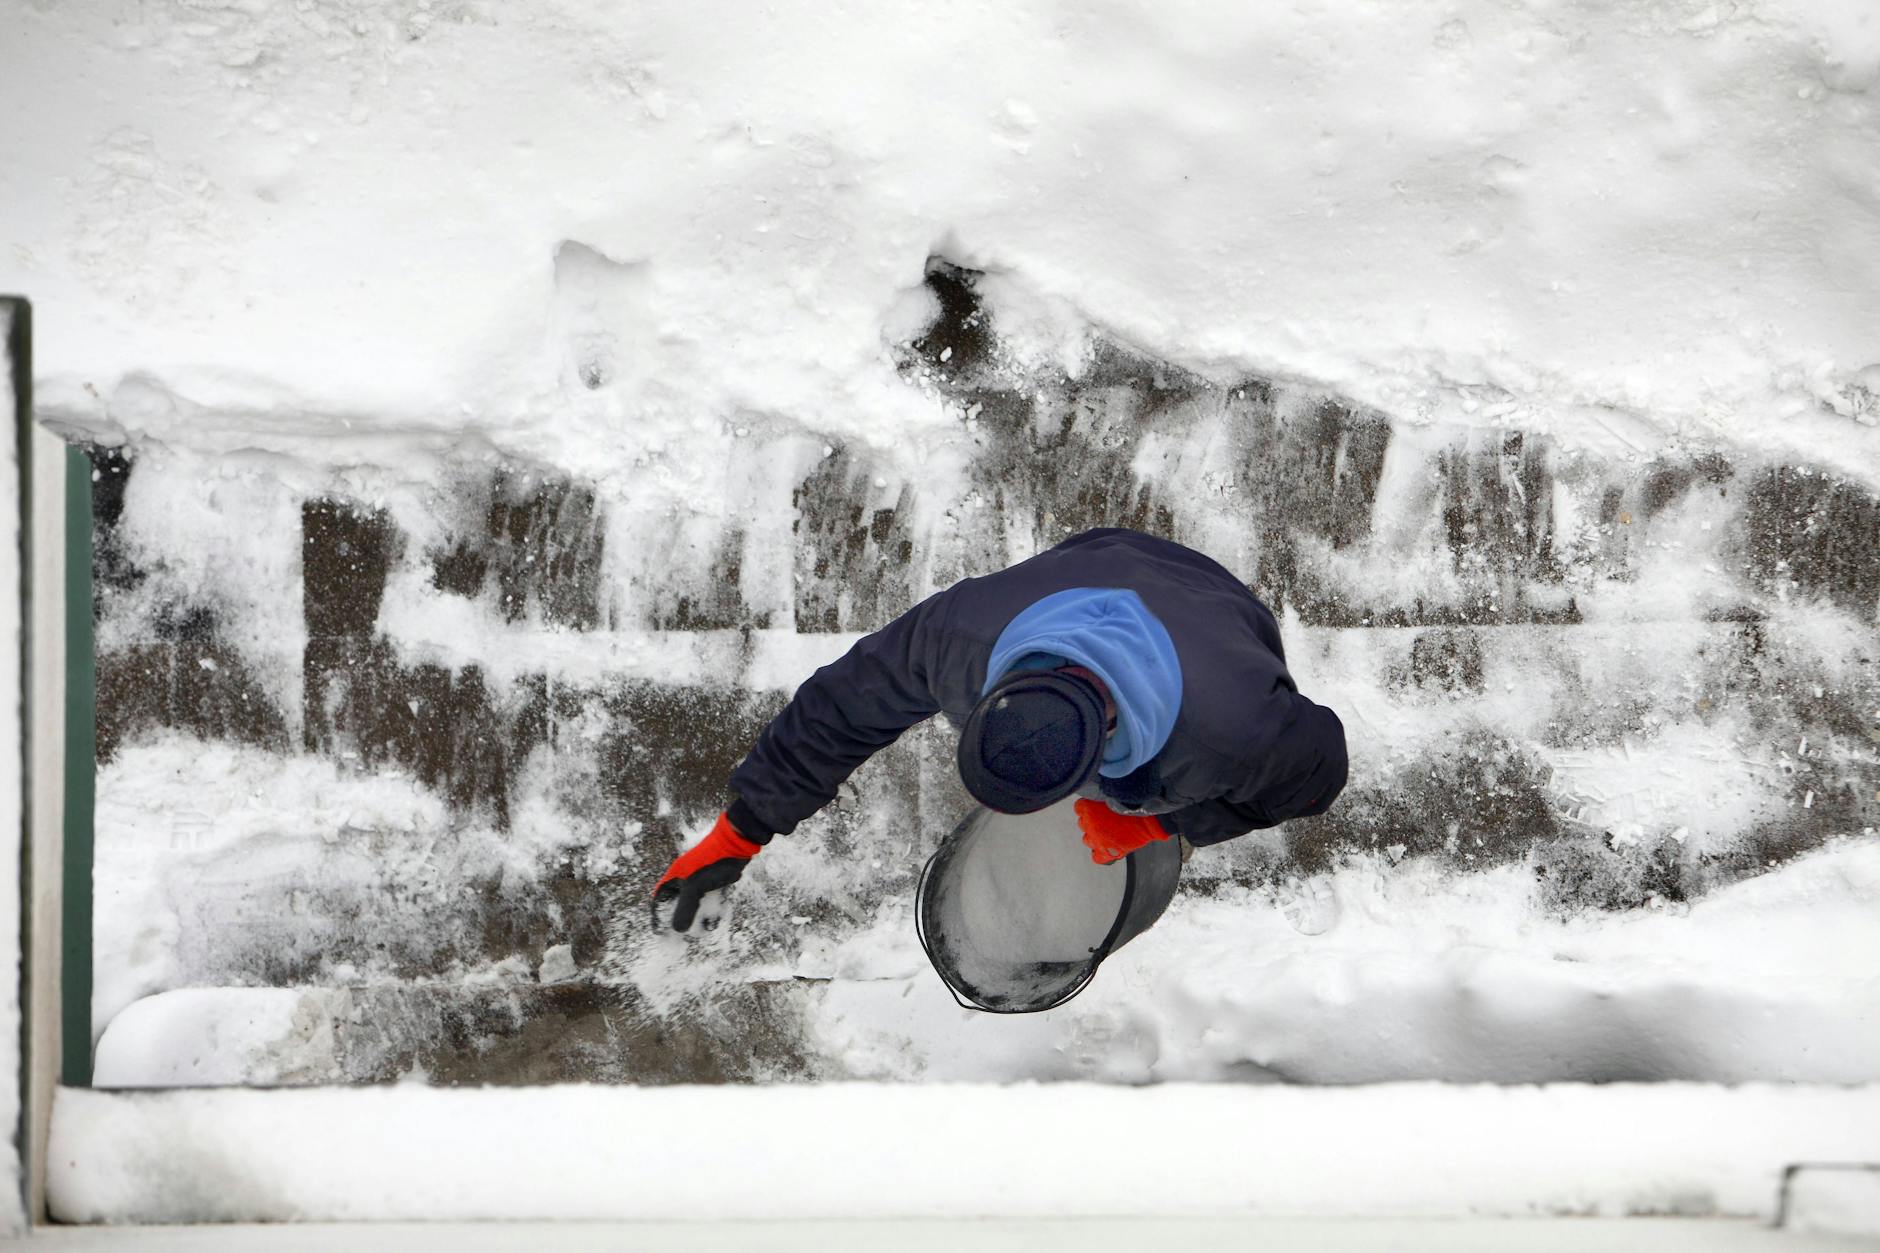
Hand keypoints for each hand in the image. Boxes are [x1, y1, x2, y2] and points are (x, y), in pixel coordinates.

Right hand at [651, 812, 761, 932]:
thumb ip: (685, 909)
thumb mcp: (695, 888)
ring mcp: (701, 880)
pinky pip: (711, 899)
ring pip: (696, 903)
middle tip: (684, 935)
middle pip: (678, 903)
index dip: (658, 915)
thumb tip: (677, 930)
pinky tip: (718, 917)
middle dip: (681, 919)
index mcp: (675, 877)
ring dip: (700, 916)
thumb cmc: (710, 864)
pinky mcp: (716, 881)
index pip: (659, 898)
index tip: (660, 932)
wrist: (735, 844)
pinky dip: (713, 908)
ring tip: (706, 927)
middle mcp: (685, 879)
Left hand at [1074, 799, 1169, 864]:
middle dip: (1092, 820)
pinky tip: (1107, 846)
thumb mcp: (1111, 794)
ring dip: (1095, 835)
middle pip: (1083, 823)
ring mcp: (1098, 841)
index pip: (1079, 808)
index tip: (1096, 806)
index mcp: (1088, 809)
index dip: (1089, 806)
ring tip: (1107, 831)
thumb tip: (1095, 801)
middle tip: (1105, 818)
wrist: (1149, 820)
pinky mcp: (1108, 852)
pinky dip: (1100, 852)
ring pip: (1087, 839)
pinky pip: (1097, 857)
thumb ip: (1098, 799)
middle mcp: (1090, 826)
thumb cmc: (1134, 804)